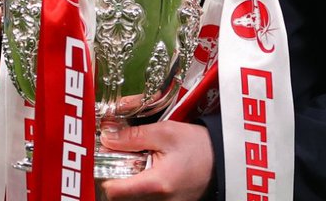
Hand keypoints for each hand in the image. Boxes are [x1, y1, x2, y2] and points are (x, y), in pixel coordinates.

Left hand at [98, 122, 213, 200]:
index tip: (104, 156)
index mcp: (156, 185)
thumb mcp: (165, 132)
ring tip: (135, 160)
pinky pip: (143, 199)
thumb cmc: (196, 145)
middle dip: (114, 175)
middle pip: (119, 197)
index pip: (113, 191)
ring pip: (130, 199)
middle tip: (119, 154)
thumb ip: (133, 136)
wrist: (222, 160)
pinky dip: (139, 184)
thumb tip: (107, 137)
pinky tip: (146, 168)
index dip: (103, 173)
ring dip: (126, 180)